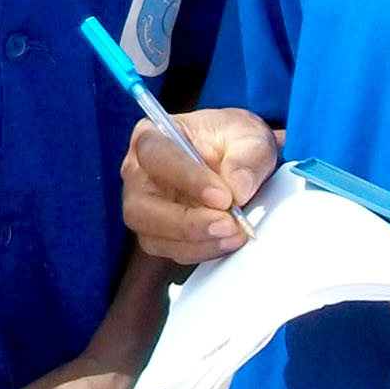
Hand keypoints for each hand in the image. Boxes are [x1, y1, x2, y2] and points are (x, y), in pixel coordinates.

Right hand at [121, 108, 278, 264]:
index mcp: (152, 136)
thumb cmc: (233, 141)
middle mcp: (139, 175)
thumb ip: (248, 157)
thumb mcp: (250, 137)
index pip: (156, 156)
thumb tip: (239, 187)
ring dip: (197, 242)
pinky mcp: (159, 234)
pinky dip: (202, 250)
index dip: (187, 178)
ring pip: (152, 236)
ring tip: (235, 234)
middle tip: (227, 224)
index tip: (223, 196)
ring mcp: (145, 208)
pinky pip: (171, 251)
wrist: (240, 163)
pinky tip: (228, 241)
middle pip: (140, 206)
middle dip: (186, 222)